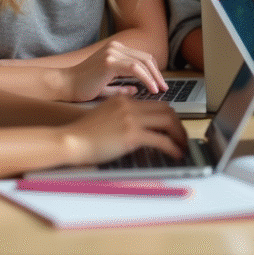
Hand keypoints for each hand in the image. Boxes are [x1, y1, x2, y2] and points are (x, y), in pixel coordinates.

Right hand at [64, 40, 167, 101]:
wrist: (63, 85)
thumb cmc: (81, 88)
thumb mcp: (106, 86)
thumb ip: (121, 87)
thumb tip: (136, 90)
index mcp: (115, 50)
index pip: (142, 58)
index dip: (154, 71)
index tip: (160, 85)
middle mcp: (115, 48)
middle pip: (146, 58)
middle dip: (158, 74)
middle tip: (165, 88)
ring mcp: (112, 52)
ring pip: (143, 62)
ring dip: (155, 77)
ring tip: (160, 90)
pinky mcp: (109, 61)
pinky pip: (135, 68)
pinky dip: (146, 78)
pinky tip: (151, 89)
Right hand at [64, 95, 188, 164]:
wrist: (70, 140)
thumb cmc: (83, 133)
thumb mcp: (104, 115)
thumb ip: (121, 114)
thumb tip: (135, 124)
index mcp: (124, 100)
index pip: (156, 104)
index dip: (169, 116)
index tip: (174, 127)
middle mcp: (130, 106)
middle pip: (166, 110)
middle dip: (179, 124)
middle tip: (183, 137)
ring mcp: (132, 119)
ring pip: (168, 122)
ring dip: (179, 135)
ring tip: (182, 146)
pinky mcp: (132, 135)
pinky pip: (161, 140)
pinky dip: (172, 147)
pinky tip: (175, 154)